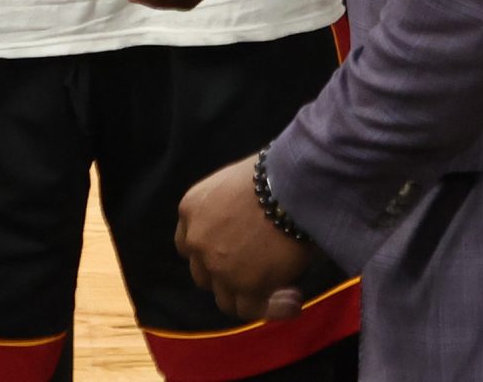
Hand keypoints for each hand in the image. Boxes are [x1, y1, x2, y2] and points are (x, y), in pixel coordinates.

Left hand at [176, 156, 316, 320]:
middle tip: (256, 271)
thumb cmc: (273, 172)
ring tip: (279, 290)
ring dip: (248, 295)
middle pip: (204, 274)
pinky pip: (251, 310)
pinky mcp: (246, 286)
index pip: (189, 244)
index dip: (209, 253)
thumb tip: (246, 228)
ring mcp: (219, 266)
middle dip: (227, 275)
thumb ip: (226, 210)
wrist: (292, 183)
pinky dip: (272, 309)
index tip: (232, 253)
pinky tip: (293, 302)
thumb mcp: (231, 183)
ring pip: (225, 297)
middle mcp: (198, 240)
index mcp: (191, 208)